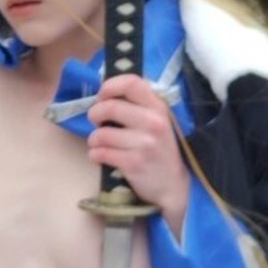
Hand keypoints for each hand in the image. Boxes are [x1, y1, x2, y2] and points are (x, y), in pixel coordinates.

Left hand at [87, 74, 189, 233]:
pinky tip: (101, 157)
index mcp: (158, 107)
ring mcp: (144, 144)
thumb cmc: (160, 149)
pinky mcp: (133, 163)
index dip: (109, 86)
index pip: (131, 82)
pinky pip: (100, 153)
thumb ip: (138, 106)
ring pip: (100, 134)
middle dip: (94, 114)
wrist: (174, 185)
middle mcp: (153, 122)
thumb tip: (104, 95)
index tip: (102, 97)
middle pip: (109, 107)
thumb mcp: (158, 121)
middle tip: (96, 122)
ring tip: (99, 144)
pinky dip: (95, 155)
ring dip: (93, 139)